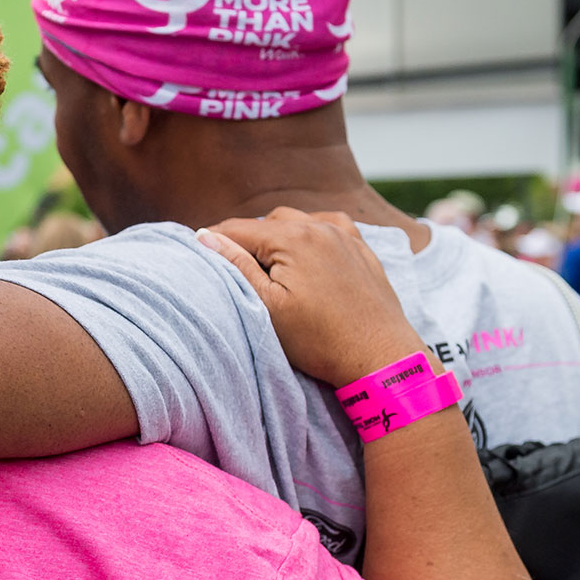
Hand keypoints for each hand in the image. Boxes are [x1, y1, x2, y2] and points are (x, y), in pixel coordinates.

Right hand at [199, 208, 427, 386]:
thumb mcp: (268, 307)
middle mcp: (319, 227)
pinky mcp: (361, 249)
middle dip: (247, 240)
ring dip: (278, 236)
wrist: (380, 357)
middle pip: (267, 222)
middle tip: (235, 270)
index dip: (214, 240)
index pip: (238, 228)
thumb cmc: (321, 340)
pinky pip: (328, 226)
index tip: (199, 255)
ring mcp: (344, 236)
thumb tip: (206, 237)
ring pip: (297, 221)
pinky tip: (306, 250)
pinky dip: (310, 232)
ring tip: (268, 265)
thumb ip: (236, 266)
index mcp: (292, 238)